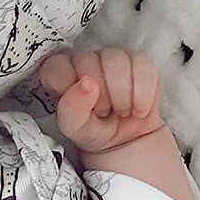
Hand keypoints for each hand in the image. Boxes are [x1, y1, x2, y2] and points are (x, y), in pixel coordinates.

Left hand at [37, 47, 164, 154]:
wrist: (126, 142)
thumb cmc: (94, 131)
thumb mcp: (75, 128)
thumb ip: (71, 108)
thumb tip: (86, 83)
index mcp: (61, 74)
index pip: (56, 66)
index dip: (69, 87)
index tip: (81, 106)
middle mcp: (84, 61)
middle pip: (88, 61)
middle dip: (99, 94)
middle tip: (103, 112)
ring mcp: (112, 57)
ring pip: (116, 60)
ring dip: (122, 94)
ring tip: (121, 111)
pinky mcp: (138, 61)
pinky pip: (143, 67)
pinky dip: (143, 94)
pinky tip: (137, 107)